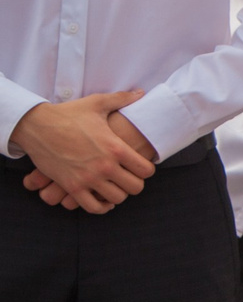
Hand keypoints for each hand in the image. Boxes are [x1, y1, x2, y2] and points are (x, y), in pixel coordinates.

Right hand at [12, 91, 153, 212]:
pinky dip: (101, 207)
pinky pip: (94, 207)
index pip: (146, 171)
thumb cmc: (69, 114)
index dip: (146, 170)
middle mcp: (105, 166)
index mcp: (116, 148)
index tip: (139, 166)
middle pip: (135, 188)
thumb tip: (141, 93)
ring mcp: (88, 178)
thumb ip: (122, 99)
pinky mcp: (72, 186)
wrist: (37, 125)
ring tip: (114, 185)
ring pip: (117, 198)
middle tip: (128, 177)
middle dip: (134, 183)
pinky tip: (103, 199)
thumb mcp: (97, 103)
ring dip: (118, 194)